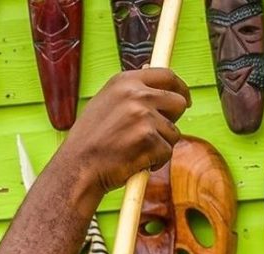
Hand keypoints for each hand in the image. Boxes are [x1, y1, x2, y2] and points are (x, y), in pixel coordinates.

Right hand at [58, 68, 190, 193]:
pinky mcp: (150, 140)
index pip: (166, 75)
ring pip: (174, 132)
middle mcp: (136, 95)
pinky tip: (134, 162)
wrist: (78, 168)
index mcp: (124, 82)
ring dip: (160, 145)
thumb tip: (154, 81)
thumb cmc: (90, 141)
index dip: (180, 88)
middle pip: (178, 102)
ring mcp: (144, 117)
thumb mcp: (105, 104)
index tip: (185, 99)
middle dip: (173, 120)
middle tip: (157, 135)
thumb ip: (130, 93)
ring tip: (135, 151)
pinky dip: (155, 161)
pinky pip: (167, 152)